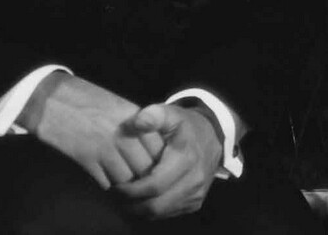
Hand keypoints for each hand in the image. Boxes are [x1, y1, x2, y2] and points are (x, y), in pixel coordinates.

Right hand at [25, 73, 164, 189]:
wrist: (50, 98)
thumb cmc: (84, 98)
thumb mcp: (117, 104)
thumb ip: (136, 124)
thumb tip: (150, 147)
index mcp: (134, 118)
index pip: (158, 148)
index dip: (155, 157)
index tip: (149, 160)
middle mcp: (123, 134)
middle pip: (145, 167)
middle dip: (141, 173)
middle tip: (135, 173)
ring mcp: (105, 148)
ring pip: (126, 179)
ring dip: (123, 181)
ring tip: (118, 176)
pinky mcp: (87, 159)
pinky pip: (105, 182)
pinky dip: (106, 182)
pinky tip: (102, 175)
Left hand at [112, 103, 223, 218]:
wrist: (212, 136)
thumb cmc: (185, 125)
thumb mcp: (171, 113)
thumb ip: (154, 115)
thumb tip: (137, 121)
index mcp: (186, 159)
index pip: (154, 185)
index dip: (132, 189)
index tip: (116, 185)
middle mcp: (194, 181)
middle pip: (156, 205)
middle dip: (132, 204)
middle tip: (115, 195)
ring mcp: (196, 195)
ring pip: (161, 212)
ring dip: (139, 210)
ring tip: (124, 199)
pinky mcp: (195, 203)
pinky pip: (169, 213)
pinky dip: (151, 210)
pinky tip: (140, 200)